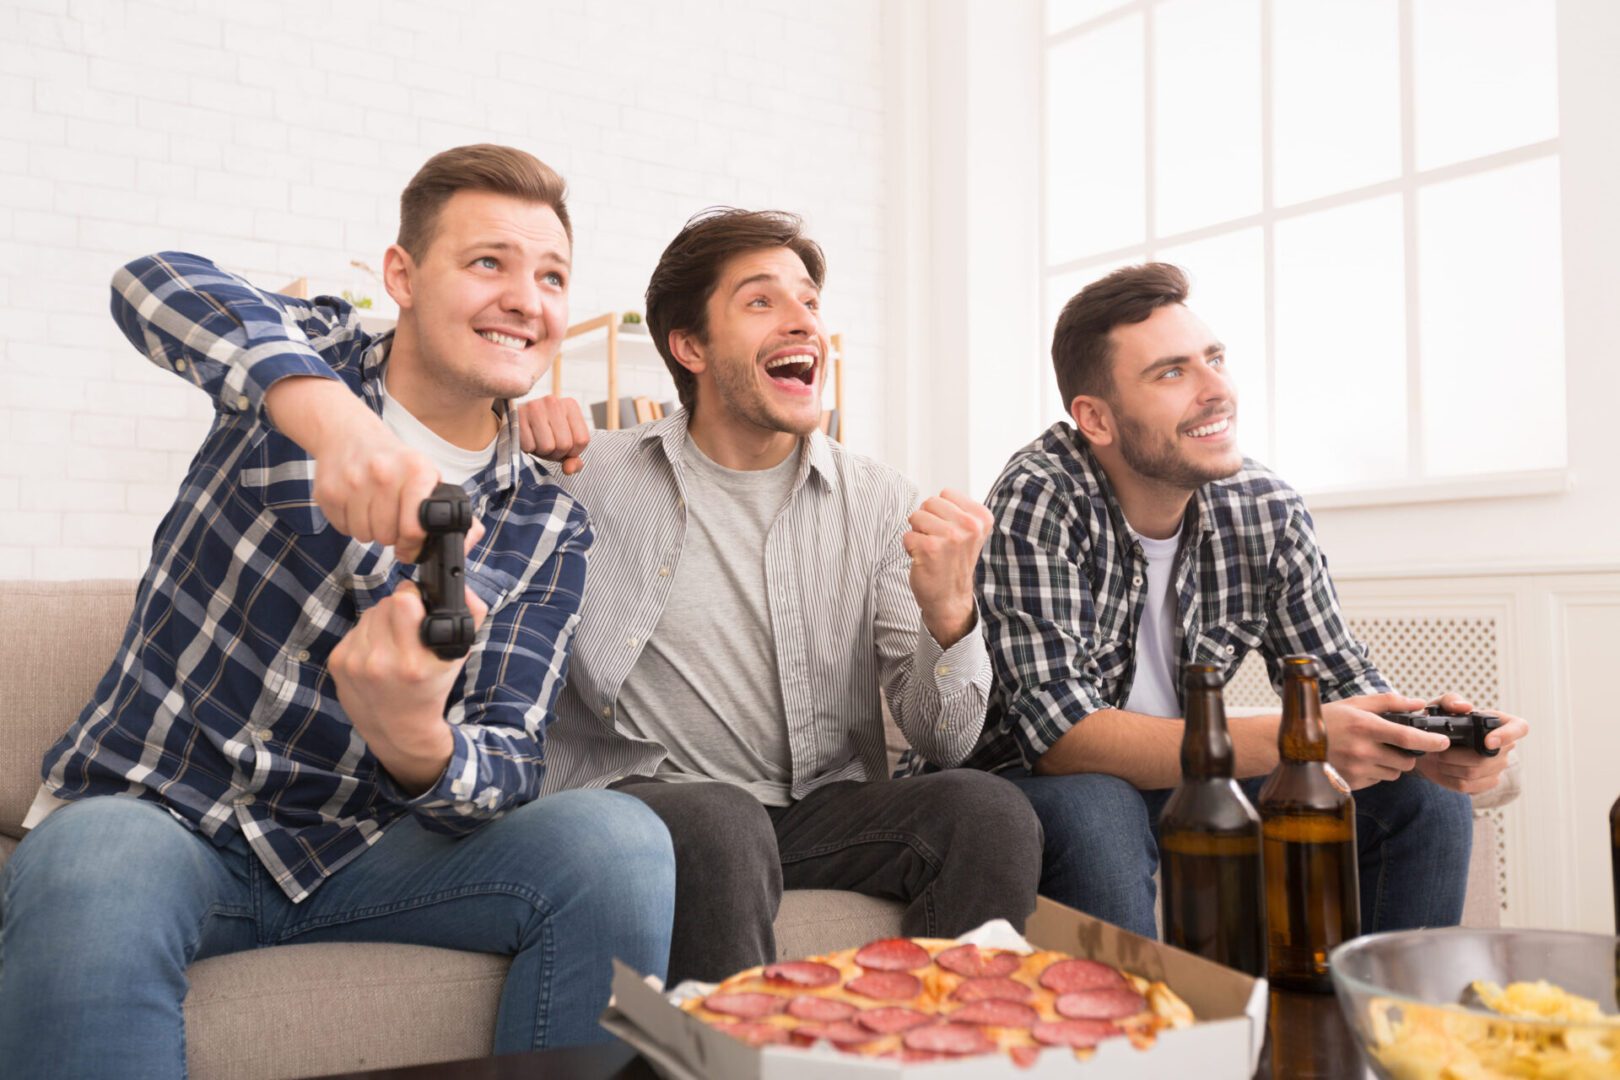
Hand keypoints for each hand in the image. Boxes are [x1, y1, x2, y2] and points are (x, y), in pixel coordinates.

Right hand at [263, 376, 441, 559]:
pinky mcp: (328, 490)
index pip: (414, 528)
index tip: (412, 543)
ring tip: (375, 510)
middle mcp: (384, 473)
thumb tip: (470, 539)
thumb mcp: (429, 476)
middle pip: (387, 536)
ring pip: (364, 535)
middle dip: (391, 536)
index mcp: (416, 470)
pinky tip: (357, 505)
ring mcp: (352, 482)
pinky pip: (343, 528)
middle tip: (392, 519)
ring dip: (370, 530)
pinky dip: (350, 524)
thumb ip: (455, 511)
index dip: (413, 544)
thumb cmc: (396, 462)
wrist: (349, 433)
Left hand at [328, 580, 489, 793]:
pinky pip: (354, 629)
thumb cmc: (431, 688)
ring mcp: (355, 663)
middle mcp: (381, 662)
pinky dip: (367, 636)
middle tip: (408, 628)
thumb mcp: (459, 655)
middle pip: (386, 603)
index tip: (419, 608)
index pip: (402, 601)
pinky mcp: (337, 662)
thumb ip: (472, 614)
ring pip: (369, 613)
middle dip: (399, 609)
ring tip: (393, 643)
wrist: (397, 728)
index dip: (413, 598)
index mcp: (413, 662)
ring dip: (382, 621)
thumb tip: (462, 586)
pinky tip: (377, 653)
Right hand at [517, 395, 589, 474]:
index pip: (581, 440)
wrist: (517, 420)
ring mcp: (534, 406)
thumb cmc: (546, 433)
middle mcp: (554, 401)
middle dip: (556, 453)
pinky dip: (528, 449)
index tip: (563, 447)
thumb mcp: (564, 444)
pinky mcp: (517, 416)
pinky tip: (527, 438)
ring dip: (542, 452)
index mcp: (570, 405)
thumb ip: (573, 459)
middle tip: (548, 446)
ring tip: (538, 442)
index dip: (572, 452)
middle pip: (564, 444)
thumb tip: (569, 469)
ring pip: (547, 447)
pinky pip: (529, 447)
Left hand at [903, 489, 992, 649]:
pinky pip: (907, 535)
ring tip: (931, 550)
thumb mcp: (970, 532)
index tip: (949, 531)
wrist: (950, 598)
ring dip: (918, 533)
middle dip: (927, 521)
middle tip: (937, 542)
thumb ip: (958, 510)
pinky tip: (923, 559)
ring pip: (916, 516)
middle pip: (929, 502)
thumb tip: (938, 495)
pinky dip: (910, 548)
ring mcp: (950, 536)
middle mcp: (969, 525)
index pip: (946, 493)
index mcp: (981, 518)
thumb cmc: (954, 562)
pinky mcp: (930, 548)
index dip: (941, 512)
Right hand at [1320, 692, 1449, 789]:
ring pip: (1393, 773)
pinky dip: (1376, 773)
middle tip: (1397, 746)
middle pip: (1406, 761)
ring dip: (1391, 765)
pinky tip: (1360, 761)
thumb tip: (1418, 703)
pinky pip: (1377, 781)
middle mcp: (1362, 750)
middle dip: (1408, 755)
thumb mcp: (1355, 704)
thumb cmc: (1325, 720)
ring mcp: (1356, 769)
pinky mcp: (1351, 783)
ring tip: (1373, 753)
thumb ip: (1389, 702)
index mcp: (1365, 726)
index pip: (1408, 737)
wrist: (1294, 744)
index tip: (1444, 741)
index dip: (1430, 741)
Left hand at [1414, 693, 1529, 794]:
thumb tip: (1465, 707)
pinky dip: (1448, 777)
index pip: (1520, 728)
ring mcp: (1498, 766)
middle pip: (1485, 758)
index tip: (1487, 742)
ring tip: (1438, 756)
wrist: (1433, 747)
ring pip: (1472, 772)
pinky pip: (1467, 785)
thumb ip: (1450, 701)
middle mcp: (1505, 747)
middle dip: (1454, 754)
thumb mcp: (1442, 706)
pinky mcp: (1487, 782)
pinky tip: (1443, 768)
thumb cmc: (1443, 723)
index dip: (1507, 736)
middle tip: (1439, 747)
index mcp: (1501, 723)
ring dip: (1448, 765)